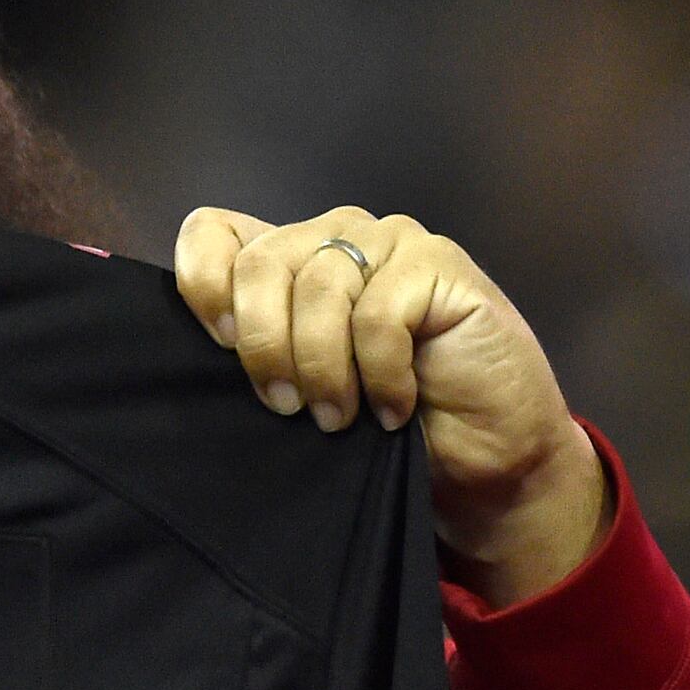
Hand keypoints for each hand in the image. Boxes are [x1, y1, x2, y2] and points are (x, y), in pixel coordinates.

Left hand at [172, 206, 607, 607]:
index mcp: (289, 259)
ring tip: (339, 418)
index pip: (213, 232)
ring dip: (322, 368)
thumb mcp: (300, 388)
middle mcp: (333, 235)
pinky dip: (378, 373)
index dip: (203, 283)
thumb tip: (207, 346)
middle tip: (288, 407)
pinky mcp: (438, 264)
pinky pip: (377, 313)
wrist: (487, 457)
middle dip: (265, 347)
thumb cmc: (384, 426)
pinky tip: (393, 409)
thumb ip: (258, 350)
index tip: (219, 346)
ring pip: (318, 287)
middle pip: (260, 263)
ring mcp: (389, 242)